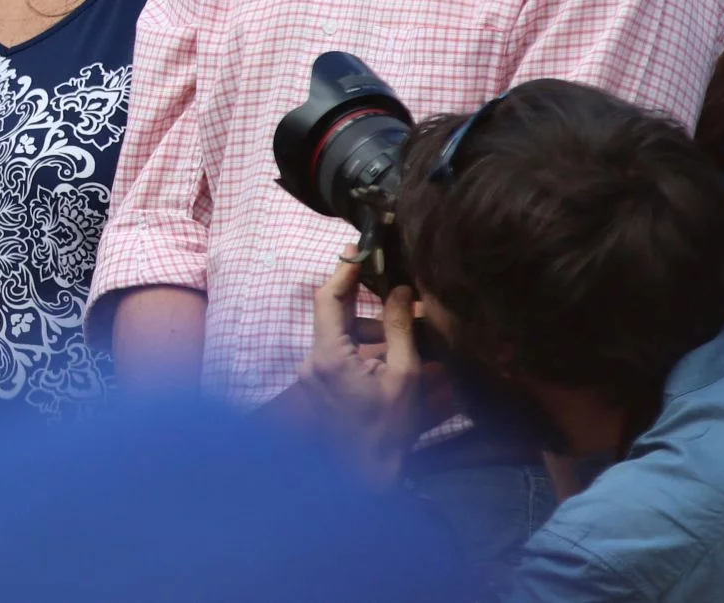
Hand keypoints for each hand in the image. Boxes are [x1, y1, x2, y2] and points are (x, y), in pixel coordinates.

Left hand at [299, 259, 423, 485]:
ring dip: (372, 327)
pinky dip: (365, 347)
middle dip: (366, 299)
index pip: (328, 298)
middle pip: (336, 314)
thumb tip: (401, 290)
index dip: (344, 270)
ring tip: (409, 325)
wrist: (365, 476)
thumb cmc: (388, 428)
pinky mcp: (322, 386)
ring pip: (342, 335)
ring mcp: (314, 374)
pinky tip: (395, 352)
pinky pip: (341, 354)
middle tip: (396, 283)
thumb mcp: (404, 376)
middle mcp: (314, 359)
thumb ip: (400, 329)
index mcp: (329, 354)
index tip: (360, 247)